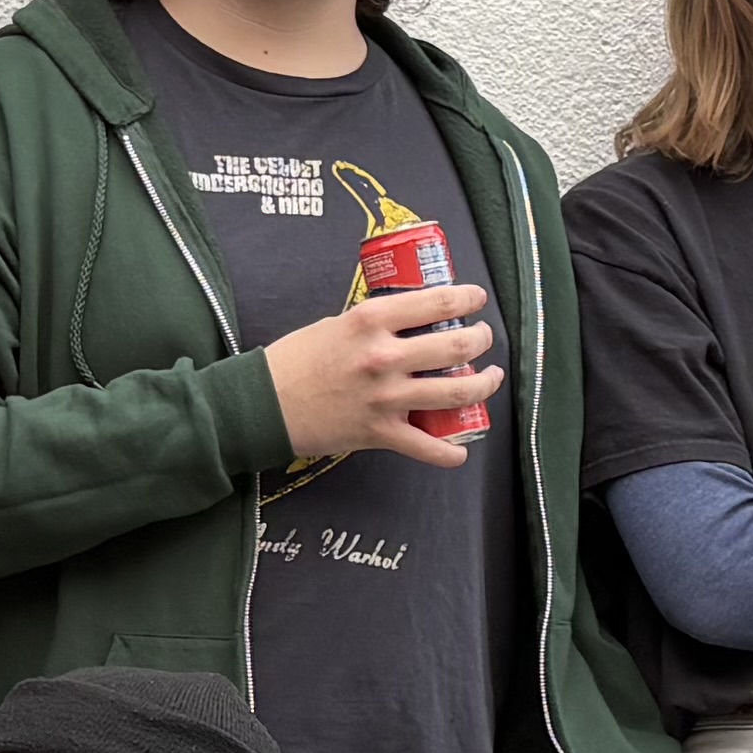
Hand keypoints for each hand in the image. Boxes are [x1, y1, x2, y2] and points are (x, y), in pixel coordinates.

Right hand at [263, 279, 502, 467]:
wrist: (263, 404)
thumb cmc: (294, 360)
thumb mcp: (335, 324)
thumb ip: (372, 323)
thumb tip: (405, 321)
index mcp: (371, 320)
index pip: (437, 302)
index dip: (467, 298)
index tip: (477, 299)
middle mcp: (384, 357)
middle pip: (457, 345)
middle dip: (482, 340)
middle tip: (484, 338)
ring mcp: (386, 397)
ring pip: (456, 392)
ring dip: (483, 385)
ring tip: (489, 378)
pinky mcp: (380, 432)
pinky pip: (427, 447)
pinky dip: (450, 454)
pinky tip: (461, 450)